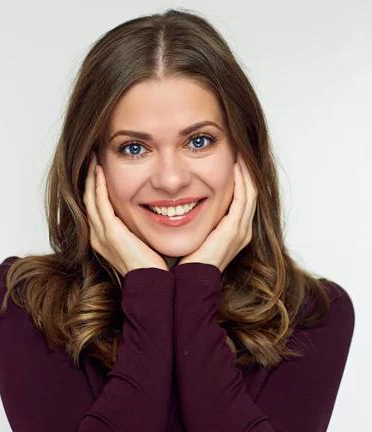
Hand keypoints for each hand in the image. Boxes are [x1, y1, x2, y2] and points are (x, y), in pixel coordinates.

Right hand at [83, 153, 169, 275]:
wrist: (152, 284)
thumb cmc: (152, 266)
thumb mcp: (141, 242)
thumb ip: (138, 228)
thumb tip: (152, 212)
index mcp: (104, 238)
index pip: (95, 207)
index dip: (95, 187)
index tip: (100, 169)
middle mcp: (98, 236)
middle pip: (88, 200)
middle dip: (90, 178)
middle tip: (93, 158)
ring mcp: (101, 235)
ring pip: (90, 199)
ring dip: (92, 177)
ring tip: (94, 159)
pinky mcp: (110, 233)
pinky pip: (99, 203)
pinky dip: (99, 186)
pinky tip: (101, 171)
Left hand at [176, 155, 257, 272]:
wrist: (190, 283)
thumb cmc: (187, 262)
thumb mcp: (195, 235)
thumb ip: (196, 220)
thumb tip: (181, 204)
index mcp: (234, 232)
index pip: (243, 198)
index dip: (239, 178)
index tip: (229, 158)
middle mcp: (242, 230)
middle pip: (250, 192)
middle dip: (245, 170)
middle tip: (238, 149)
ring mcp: (241, 230)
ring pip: (250, 192)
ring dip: (245, 171)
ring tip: (239, 152)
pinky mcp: (234, 230)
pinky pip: (243, 199)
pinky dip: (241, 181)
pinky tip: (235, 166)